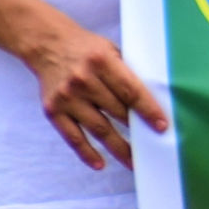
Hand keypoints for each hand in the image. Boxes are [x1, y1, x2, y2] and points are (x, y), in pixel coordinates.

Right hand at [19, 9, 169, 169]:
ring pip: (99, 129)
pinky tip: (101, 164)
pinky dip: (87, 153)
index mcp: (102, 62)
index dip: (148, 111)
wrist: (47, 45)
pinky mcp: (53, 111)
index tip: (161, 127)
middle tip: (153, 147)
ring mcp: (66, 97)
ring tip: (134, 162)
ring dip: (119, 148)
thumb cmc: (87, 50)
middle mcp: (83, 80)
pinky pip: (73, 137)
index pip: (131, 91)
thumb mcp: (111, 51)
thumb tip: (154, 101)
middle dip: (137, 130)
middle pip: (117, 112)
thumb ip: (127, 73)